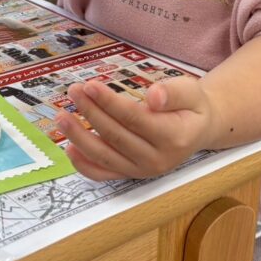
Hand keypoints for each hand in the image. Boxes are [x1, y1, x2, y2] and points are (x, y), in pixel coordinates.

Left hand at [58, 76, 214, 180]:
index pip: (134, 118)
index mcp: (174, 136)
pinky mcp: (132, 175)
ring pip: (105, 156)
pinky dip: (84, 165)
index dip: (109, 102)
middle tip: (73, 91)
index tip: (90, 85)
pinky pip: (104, 174)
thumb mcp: (191, 90)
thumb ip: (174, 93)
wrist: (198, 131)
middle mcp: (157, 159)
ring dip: (79, 137)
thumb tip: (153, 96)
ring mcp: (143, 171)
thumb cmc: (192, 106)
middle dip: (91, 112)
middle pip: (115, 135)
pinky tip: (68, 148)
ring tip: (61, 117)